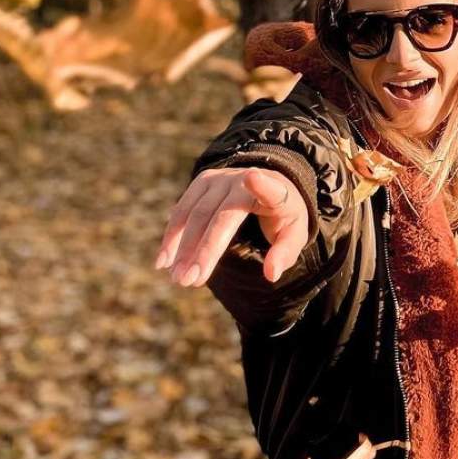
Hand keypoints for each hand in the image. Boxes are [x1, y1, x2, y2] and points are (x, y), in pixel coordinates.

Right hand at [154, 167, 311, 286]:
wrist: (267, 185)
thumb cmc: (281, 216)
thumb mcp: (293, 235)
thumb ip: (284, 253)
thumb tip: (271, 274)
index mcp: (274, 191)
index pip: (269, 190)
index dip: (261, 185)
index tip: (252, 177)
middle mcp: (242, 181)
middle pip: (219, 216)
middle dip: (202, 250)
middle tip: (189, 281)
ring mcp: (219, 179)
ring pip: (195, 214)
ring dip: (182, 248)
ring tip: (178, 278)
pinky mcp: (202, 182)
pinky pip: (182, 210)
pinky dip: (171, 236)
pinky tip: (164, 261)